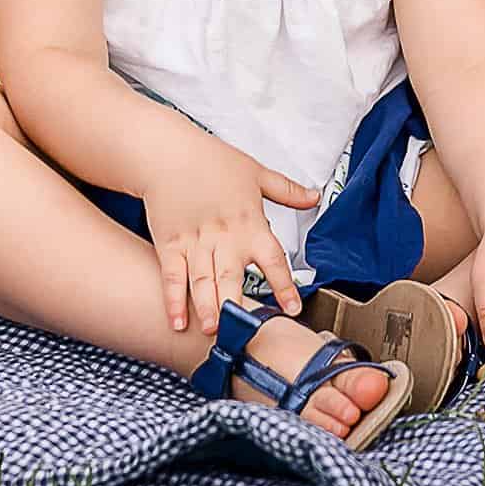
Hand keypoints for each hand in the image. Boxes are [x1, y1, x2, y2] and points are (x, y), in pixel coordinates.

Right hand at [141, 136, 319, 335]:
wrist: (169, 153)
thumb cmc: (212, 161)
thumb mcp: (257, 172)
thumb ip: (287, 191)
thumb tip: (314, 197)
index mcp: (250, 223)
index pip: (273, 259)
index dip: (284, 286)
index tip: (292, 309)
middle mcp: (224, 237)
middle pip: (232, 277)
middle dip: (236, 305)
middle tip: (240, 332)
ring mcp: (195, 243)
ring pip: (203, 282)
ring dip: (208, 308)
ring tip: (212, 331)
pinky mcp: (170, 244)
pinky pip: (173, 276)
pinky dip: (174, 300)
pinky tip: (178, 322)